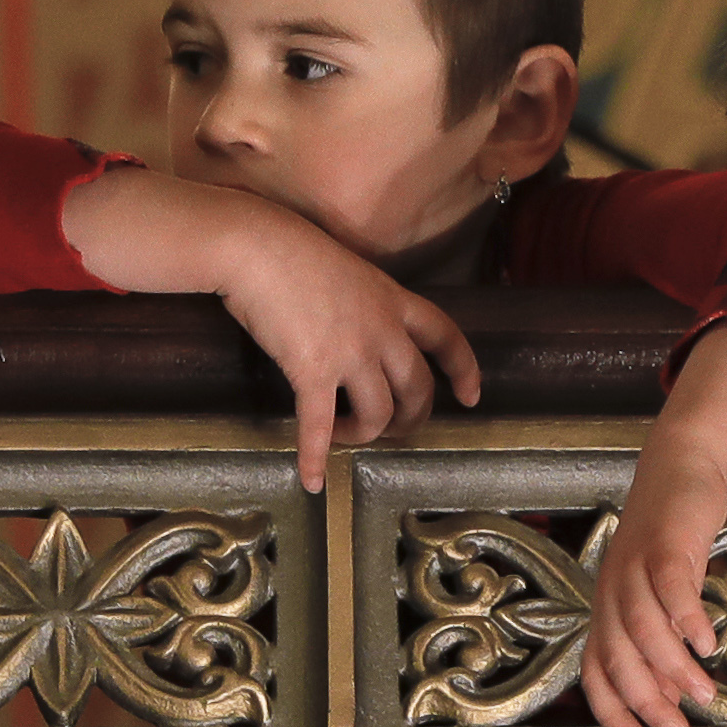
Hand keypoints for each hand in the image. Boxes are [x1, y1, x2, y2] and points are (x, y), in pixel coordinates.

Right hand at [209, 204, 479, 492]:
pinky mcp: (313, 372)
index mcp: (394, 301)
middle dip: (411, 418)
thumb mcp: (349, 271)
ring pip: (379, 414)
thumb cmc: (291, 251)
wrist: (256, 246)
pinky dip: (316, 457)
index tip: (470, 398)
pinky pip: (320, 427)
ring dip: (364, 435)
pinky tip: (311, 480)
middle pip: (418, 388)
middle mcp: (383, 331)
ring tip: (344, 435)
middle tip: (392, 431)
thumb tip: (352, 326)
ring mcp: (352, 353)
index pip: (446, 338)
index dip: (464, 370)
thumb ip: (362, 303)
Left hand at [580, 318, 726, 726]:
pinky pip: (671, 587)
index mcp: (606, 607)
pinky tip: (708, 643)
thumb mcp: (660, 593)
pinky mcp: (665, 543)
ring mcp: (635, 565)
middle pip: (618, 656)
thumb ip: (662, 639)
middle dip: (646, 701)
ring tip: (703, 695)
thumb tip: (675, 695)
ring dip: (672, 668)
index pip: (597, 671)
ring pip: (643, 628)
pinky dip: (686, 619)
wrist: (678, 466)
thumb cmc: (670, 537)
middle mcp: (612, 590)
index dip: (612, 712)